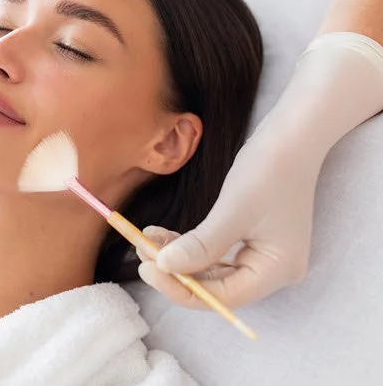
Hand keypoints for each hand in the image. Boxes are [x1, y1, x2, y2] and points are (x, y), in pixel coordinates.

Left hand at [136, 127, 313, 308]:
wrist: (291, 136)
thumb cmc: (269, 170)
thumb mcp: (232, 210)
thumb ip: (200, 246)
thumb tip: (164, 267)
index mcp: (277, 270)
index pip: (224, 297)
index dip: (182, 289)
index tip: (148, 269)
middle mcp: (273, 270)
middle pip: (216, 286)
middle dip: (176, 272)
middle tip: (141, 254)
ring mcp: (263, 255)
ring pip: (211, 269)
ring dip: (178, 257)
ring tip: (145, 240)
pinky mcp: (251, 240)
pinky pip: (215, 252)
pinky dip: (188, 245)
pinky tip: (160, 234)